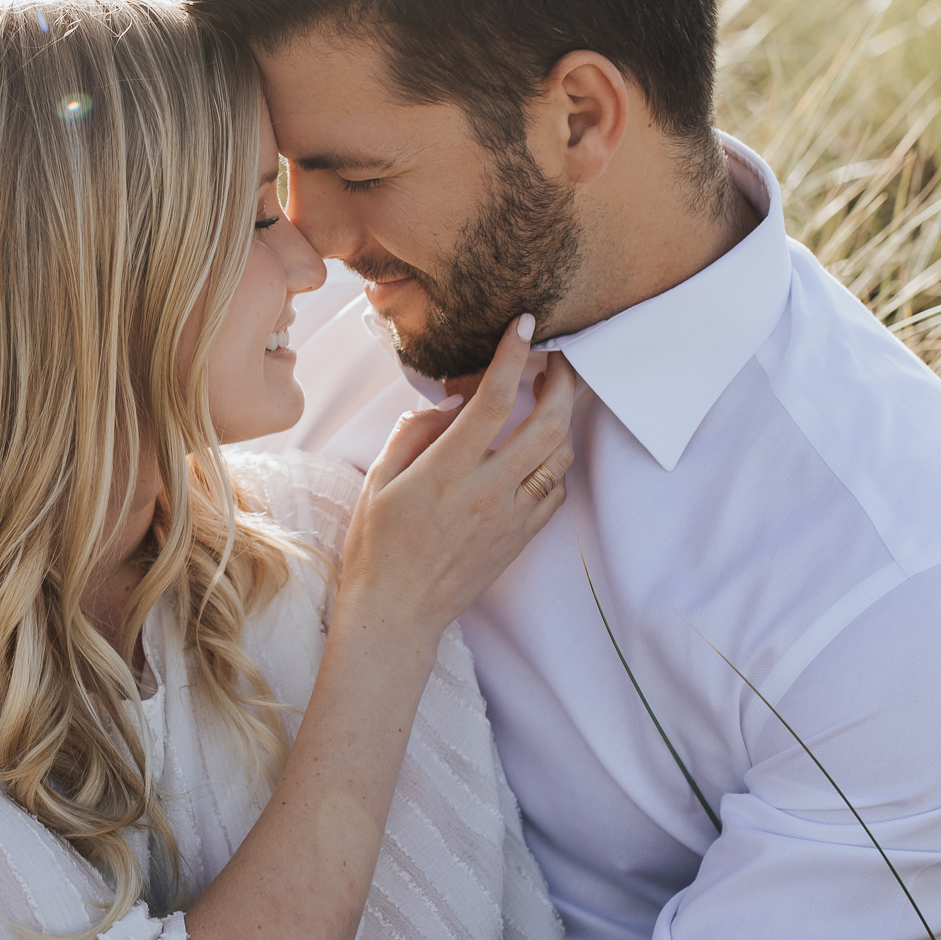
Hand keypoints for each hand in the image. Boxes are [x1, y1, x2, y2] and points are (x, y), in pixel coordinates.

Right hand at [339, 316, 574, 639]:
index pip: (493, 400)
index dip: (513, 356)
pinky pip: (554, 492)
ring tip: (551, 400)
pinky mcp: (520, 538)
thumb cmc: (378, 546)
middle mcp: (487, 491)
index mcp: (447, 471)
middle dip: (562, 384)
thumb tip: (453, 402)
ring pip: (559, 457)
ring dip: (562, 421)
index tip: (525, 325)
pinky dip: (555, 464)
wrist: (397, 613)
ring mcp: (510, 517)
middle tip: (557, 360)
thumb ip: (414, 433)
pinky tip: (539, 454)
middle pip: (548, 425)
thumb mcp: (378, 480)